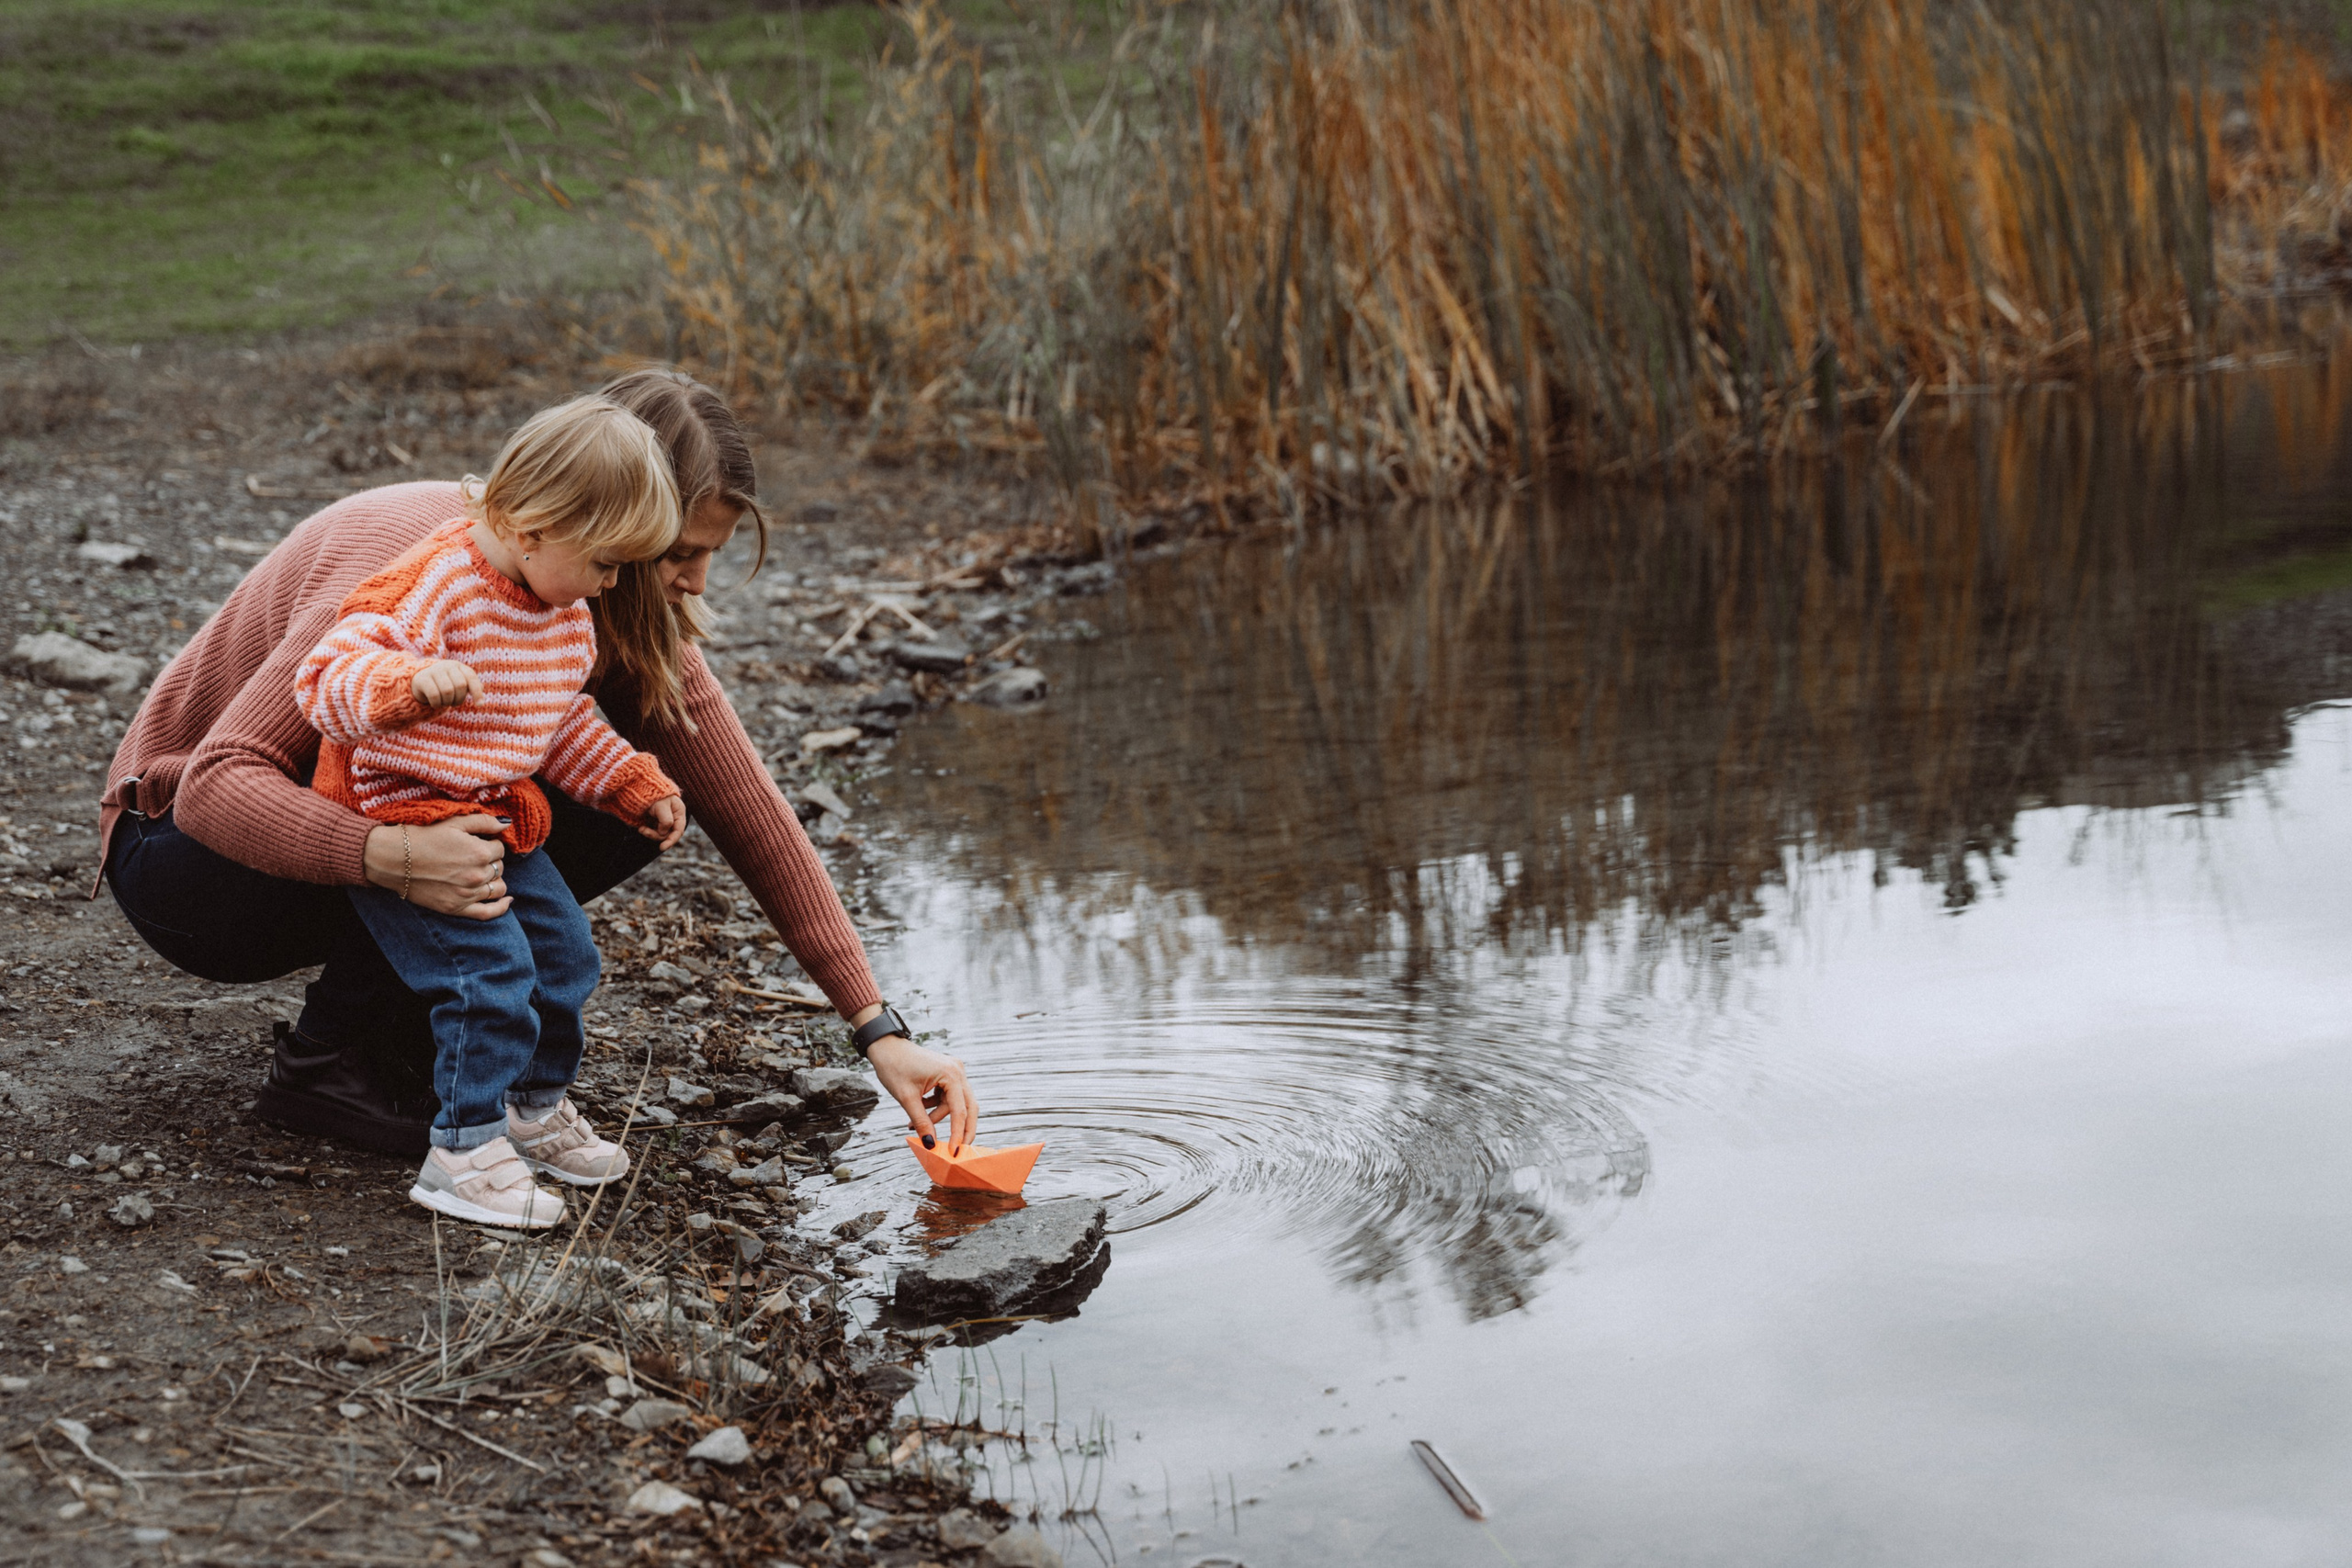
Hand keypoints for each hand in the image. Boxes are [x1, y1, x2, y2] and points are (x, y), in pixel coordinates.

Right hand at [364, 815, 511, 919]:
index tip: (476, 842)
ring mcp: (466, 894)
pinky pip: (487, 912)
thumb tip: (506, 824)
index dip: (490, 844)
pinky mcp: (455, 908)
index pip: (500, 849)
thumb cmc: (421, 836)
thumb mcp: (454, 822)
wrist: (391, 858)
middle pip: (499, 868)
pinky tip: (507, 900)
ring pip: (497, 887)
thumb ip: (484, 822)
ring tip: (480, 872)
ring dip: (493, 879)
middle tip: (472, 855)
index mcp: (479, 852)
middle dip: (490, 860)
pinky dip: (501, 907)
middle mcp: (476, 875)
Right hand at [411, 660, 482, 709]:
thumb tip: (481, 701)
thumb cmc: (445, 685)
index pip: (471, 678)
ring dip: (447, 702)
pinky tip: (435, 704)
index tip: (480, 705)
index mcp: (459, 666)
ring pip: (447, 691)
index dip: (477, 692)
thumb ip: (472, 689)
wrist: (420, 682)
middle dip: (459, 699)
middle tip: (453, 703)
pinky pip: (434, 695)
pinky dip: (437, 704)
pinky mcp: (422, 678)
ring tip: (444, 702)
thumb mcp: (459, 684)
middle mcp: (447, 665)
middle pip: (460, 685)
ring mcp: (434, 670)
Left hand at [639, 794, 685, 849]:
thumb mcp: (661, 806)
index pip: (678, 830)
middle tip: (644, 831)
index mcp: (679, 813)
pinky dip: (648, 831)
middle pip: (669, 834)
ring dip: (651, 833)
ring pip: (660, 834)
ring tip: (641, 829)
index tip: (662, 848)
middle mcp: (674, 818)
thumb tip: (664, 832)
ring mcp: (665, 821)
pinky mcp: (656, 822)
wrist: (641, 788)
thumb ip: (666, 820)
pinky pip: (654, 832)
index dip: (671, 840)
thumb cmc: (654, 795)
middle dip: (656, 835)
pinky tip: (641, 827)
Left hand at [865, 1028, 977, 1150]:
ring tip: (915, 1124)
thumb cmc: (894, 1067)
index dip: (957, 1133)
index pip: (959, 1111)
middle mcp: (958, 1070)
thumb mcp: (907, 1098)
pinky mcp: (948, 1073)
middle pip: (968, 1107)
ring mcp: (955, 1070)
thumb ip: (921, 1122)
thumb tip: (931, 1145)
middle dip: (962, 1129)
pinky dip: (936, 1107)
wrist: (886, 1046)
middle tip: (956, 1150)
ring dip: (940, 1117)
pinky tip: (919, 1108)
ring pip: (956, 1104)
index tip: (953, 1153)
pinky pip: (948, 1097)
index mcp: (951, 1073)